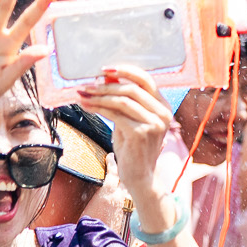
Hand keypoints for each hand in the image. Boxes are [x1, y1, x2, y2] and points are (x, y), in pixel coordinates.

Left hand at [76, 65, 176, 218]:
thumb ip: (123, 102)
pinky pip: (117, 114)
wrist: (140, 177)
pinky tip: (87, 107)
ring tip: (83, 95)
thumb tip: (106, 79)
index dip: (126, 70)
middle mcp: (163, 112)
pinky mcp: (142, 133)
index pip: (146, 79)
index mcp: (163, 106)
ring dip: (99, 96)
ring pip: (123, 99)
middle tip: (87, 85)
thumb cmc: (133, 149)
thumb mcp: (130, 121)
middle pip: (132, 88)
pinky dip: (99, 108)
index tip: (104, 69)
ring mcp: (154, 123)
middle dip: (106, 84)